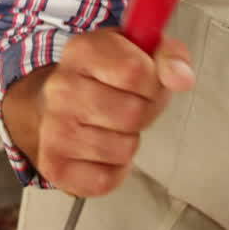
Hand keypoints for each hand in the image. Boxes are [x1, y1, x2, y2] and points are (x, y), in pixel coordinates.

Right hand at [1, 29, 193, 197]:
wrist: (47, 107)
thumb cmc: (100, 80)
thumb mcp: (137, 51)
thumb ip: (169, 55)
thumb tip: (181, 77)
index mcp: (82, 51)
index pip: (135, 70)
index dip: (152, 80)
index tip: (144, 80)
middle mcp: (61, 88)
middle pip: (133, 113)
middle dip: (143, 112)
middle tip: (127, 105)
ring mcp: (54, 128)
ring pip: (124, 148)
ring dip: (127, 141)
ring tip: (109, 126)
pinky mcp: (55, 166)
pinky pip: (108, 179)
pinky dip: (113, 170)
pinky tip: (99, 151)